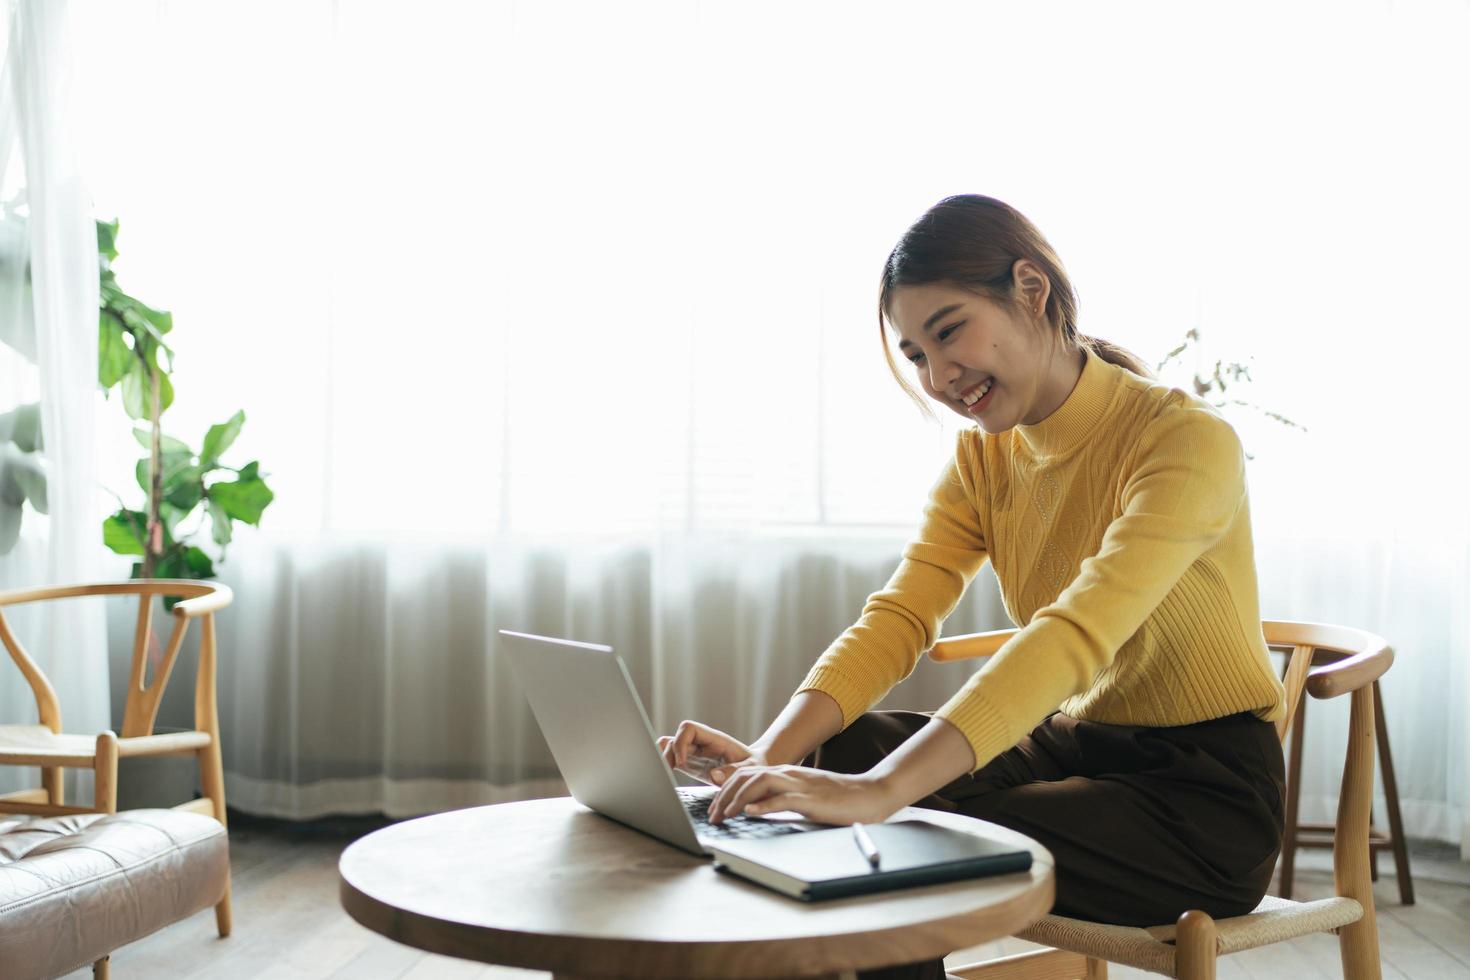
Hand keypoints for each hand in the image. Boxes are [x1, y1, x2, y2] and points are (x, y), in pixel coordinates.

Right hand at [658, 720, 766, 784]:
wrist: (754, 767)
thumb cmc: (753, 765)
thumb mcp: (749, 768)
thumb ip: (733, 771)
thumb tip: (713, 775)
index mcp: (714, 739)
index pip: (689, 728)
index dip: (681, 743)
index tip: (683, 763)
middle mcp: (701, 743)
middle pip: (675, 737)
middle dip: (668, 752)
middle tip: (669, 770)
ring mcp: (694, 752)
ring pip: (669, 745)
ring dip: (663, 757)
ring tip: (665, 773)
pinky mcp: (690, 763)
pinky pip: (671, 757)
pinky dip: (664, 763)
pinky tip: (667, 776)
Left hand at [707, 764, 901, 826]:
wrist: (870, 794)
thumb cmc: (839, 799)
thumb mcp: (804, 796)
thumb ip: (782, 798)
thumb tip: (755, 809)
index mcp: (786, 773)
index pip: (746, 775)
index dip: (726, 789)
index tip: (715, 807)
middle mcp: (789, 774)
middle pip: (746, 777)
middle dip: (724, 796)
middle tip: (713, 816)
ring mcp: (799, 785)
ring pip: (759, 783)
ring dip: (737, 799)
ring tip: (725, 815)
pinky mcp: (811, 799)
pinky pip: (782, 799)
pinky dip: (763, 805)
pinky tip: (750, 812)